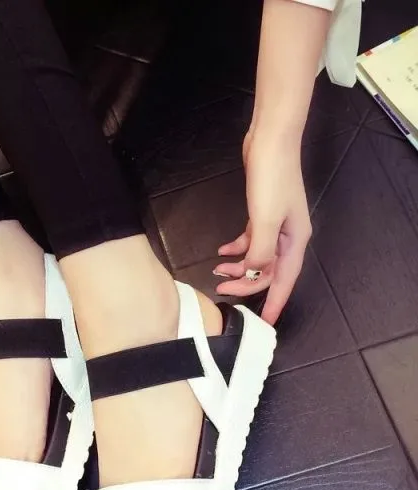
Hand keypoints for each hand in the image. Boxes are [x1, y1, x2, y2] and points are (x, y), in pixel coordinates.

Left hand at [214, 131, 311, 324]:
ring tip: (218, 271)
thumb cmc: (271, 180)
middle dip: (246, 284)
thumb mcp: (265, 221)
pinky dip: (237, 248)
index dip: (274, 303)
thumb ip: (260, 252)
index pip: (284, 281)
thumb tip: (254, 273)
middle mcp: (288, 237)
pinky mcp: (262, 213)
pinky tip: (222, 250)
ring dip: (239, 267)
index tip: (265, 322)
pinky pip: (251, 240)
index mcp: (294, 241)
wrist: (270, 142)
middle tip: (222, 292)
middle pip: (267, 271)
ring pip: (257, 257)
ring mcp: (275, 225)